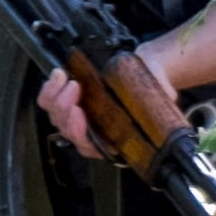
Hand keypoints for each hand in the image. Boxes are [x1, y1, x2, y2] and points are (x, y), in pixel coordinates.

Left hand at [39, 43, 170, 157]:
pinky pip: (49, 100)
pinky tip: (59, 74)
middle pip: (66, 130)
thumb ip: (162, 96)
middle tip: (75, 87)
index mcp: (112, 139)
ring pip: (55, 116)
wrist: (148, 69)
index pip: (88, 146)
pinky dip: (50, 88)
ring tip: (66, 78)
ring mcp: (78, 117)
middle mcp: (92, 132)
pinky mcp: (68, 99)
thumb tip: (166, 94)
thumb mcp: (162, 92)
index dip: (79, 132)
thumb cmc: (152, 86)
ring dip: (56, 97)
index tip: (80, 112)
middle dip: (65, 108)